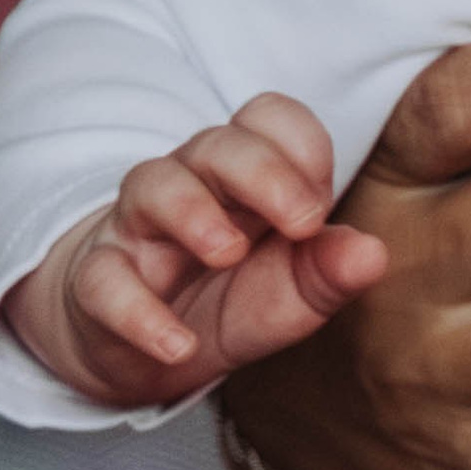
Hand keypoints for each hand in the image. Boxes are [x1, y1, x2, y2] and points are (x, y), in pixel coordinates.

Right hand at [6, 94, 386, 408]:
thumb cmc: (229, 299)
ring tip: (229, 253)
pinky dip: (139, 312)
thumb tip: (373, 253)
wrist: (146, 349)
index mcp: (249, 177)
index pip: (271, 120)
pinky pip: (103, 280)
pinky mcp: (97, 279)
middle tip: (301, 222)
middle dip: (263, 172)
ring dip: (194, 214)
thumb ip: (330, 271)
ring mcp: (139, 227)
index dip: (300, 147)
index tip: (319, 206)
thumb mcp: (291, 294)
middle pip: (219, 144)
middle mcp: (193, 186)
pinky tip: (177, 344)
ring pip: (153, 186)